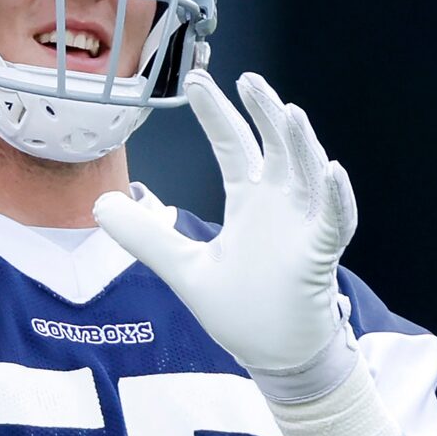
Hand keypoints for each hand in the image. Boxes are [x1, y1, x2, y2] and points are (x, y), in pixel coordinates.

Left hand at [94, 70, 360, 396]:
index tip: (196, 81)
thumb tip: (99, 205)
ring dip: (302, 144)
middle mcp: (279, 205)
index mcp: (250, 202)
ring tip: (289, 112)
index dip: (217, 114)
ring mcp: (303, 227)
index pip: (234, 146)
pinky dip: (337, 196)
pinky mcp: (319, 255)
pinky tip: (333, 171)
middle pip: (275, 146)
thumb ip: (146, 237)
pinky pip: (335, 220)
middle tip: (246, 78)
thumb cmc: (242, 310)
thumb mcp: (182, 269)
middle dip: (263, 111)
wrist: (275, 356)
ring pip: (309, 173)